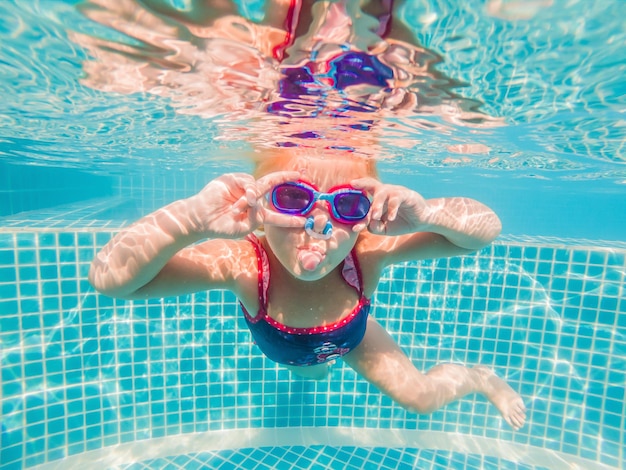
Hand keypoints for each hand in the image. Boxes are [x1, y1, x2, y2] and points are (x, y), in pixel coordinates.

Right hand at [186, 171, 304, 237]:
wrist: (201, 218)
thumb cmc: (220, 227)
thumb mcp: (242, 228)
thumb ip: (254, 219)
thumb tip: (257, 200)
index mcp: (256, 214)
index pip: (277, 216)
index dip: (290, 219)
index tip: (304, 221)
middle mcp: (252, 199)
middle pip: (272, 186)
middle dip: (285, 179)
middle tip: (299, 175)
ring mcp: (243, 188)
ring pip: (259, 186)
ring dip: (253, 197)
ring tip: (239, 208)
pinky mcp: (233, 180)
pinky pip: (248, 182)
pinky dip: (248, 191)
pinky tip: (243, 199)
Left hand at [350, 178, 428, 235]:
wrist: (422, 220)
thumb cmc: (401, 221)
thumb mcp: (385, 228)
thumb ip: (375, 227)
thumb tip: (367, 225)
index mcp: (378, 197)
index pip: (365, 193)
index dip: (356, 196)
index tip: (346, 192)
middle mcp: (385, 191)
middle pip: (372, 184)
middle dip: (363, 187)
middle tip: (355, 198)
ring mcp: (396, 192)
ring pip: (383, 192)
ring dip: (377, 204)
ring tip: (374, 216)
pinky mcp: (407, 195)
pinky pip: (396, 199)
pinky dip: (392, 208)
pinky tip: (391, 218)